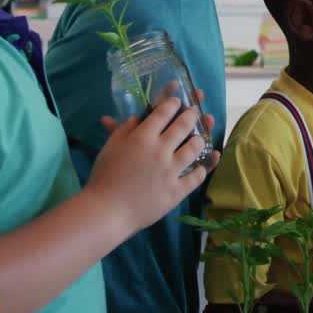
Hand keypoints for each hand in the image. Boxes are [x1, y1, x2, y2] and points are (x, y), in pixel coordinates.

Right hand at [85, 97, 218, 236]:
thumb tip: (137, 117)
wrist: (106, 211)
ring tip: (201, 136)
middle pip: (184, 126)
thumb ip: (124, 130)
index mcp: (143, 138)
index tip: (178, 101)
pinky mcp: (178, 190)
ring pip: (195, 148)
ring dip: (200, 139)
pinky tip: (208, 161)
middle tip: (195, 111)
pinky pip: (197, 176)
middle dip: (192, 114)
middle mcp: (161, 150)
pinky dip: (205, 167)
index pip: (163, 113)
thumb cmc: (104, 177)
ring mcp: (172, 171)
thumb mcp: (110, 148)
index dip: (173, 103)